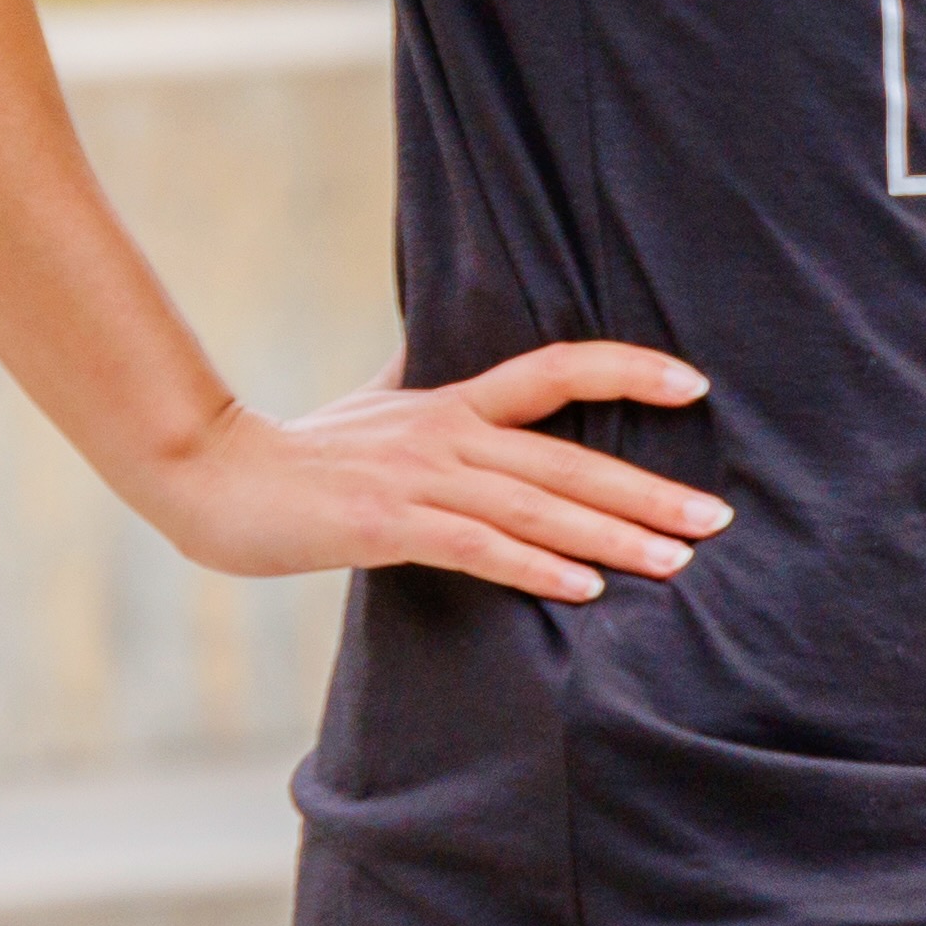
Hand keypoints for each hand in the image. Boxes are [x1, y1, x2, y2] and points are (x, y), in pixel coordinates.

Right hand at [119, 342, 722, 600]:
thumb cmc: (299, 448)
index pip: (557, 368)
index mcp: (452, 402)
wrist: (210, 476)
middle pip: (569, 459)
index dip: (628, 369)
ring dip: (612, 536)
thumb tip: (444, 337)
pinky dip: (534, 567)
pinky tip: (583, 589)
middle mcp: (448, 433)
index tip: (695, 385)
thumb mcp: (375, 403)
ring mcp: (418, 478)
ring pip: (536, 506)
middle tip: (716, 518)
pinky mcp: (385, 523)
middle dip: (649, 491)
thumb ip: (423, 380)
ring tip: (676, 559)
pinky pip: (477, 548)